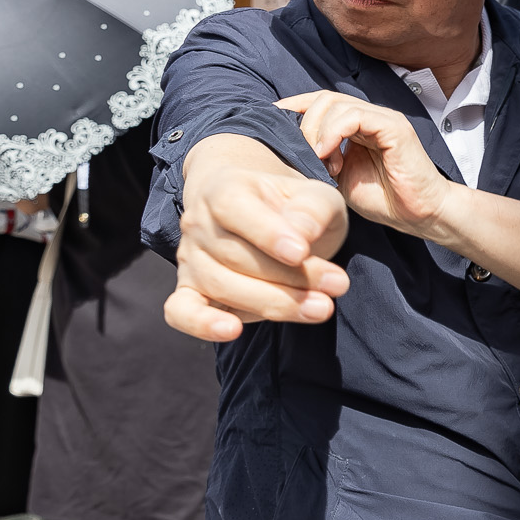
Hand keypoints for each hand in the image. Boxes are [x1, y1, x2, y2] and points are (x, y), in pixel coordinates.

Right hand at [166, 135, 349, 341]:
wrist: (263, 212)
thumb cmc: (292, 206)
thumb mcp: (315, 195)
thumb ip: (313, 210)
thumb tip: (302, 236)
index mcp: (224, 188)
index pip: (235, 209)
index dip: (266, 233)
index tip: (301, 252)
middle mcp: (199, 223)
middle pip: (237, 257)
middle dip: (293, 277)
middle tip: (338, 285)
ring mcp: (191, 260)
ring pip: (222, 287)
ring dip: (275, 303)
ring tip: (322, 307)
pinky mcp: (190, 291)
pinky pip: (182, 311)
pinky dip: (202, 324)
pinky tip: (232, 331)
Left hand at [277, 91, 463, 239]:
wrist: (420, 214)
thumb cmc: (384, 199)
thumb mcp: (339, 177)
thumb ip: (320, 157)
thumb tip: (287, 148)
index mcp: (357, 125)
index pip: (320, 101)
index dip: (293, 108)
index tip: (270, 122)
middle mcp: (369, 116)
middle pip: (323, 98)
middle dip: (303, 124)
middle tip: (303, 156)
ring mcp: (382, 119)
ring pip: (335, 103)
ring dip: (317, 132)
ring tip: (321, 162)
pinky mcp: (394, 127)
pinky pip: (355, 116)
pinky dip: (334, 133)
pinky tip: (330, 157)